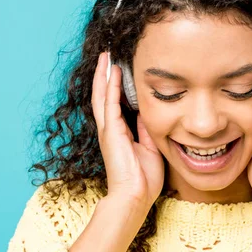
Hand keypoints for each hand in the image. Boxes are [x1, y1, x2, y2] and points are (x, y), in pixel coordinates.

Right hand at [91, 52, 164, 209]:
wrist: (135, 196)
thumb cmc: (143, 178)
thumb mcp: (149, 147)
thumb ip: (145, 130)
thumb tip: (147, 113)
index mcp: (119, 134)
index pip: (114, 104)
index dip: (115, 86)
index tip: (119, 70)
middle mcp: (110, 129)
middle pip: (102, 95)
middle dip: (104, 75)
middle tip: (106, 56)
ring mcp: (108, 129)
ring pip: (102, 95)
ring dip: (103, 75)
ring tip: (105, 56)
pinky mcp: (111, 131)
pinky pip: (109, 102)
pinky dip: (110, 85)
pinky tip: (113, 71)